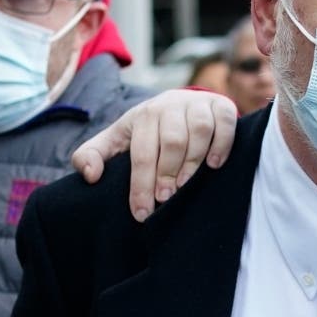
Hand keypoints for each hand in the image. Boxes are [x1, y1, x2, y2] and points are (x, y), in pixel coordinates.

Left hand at [71, 89, 238, 221]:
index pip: (142, 152)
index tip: (142, 212)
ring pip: (199, 130)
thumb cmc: (147, 131)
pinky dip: (221, 144)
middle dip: (167, 173)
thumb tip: (90, 175)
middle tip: (165, 199)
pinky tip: (214, 165)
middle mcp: (171, 105)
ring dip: (194, 160)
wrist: (181, 104)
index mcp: (144, 115)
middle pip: (172, 141)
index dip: (141, 184)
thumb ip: (92, 154)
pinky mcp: (222, 106)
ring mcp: (198, 104)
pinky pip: (226, 123)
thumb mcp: (117, 139)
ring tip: (187, 185)